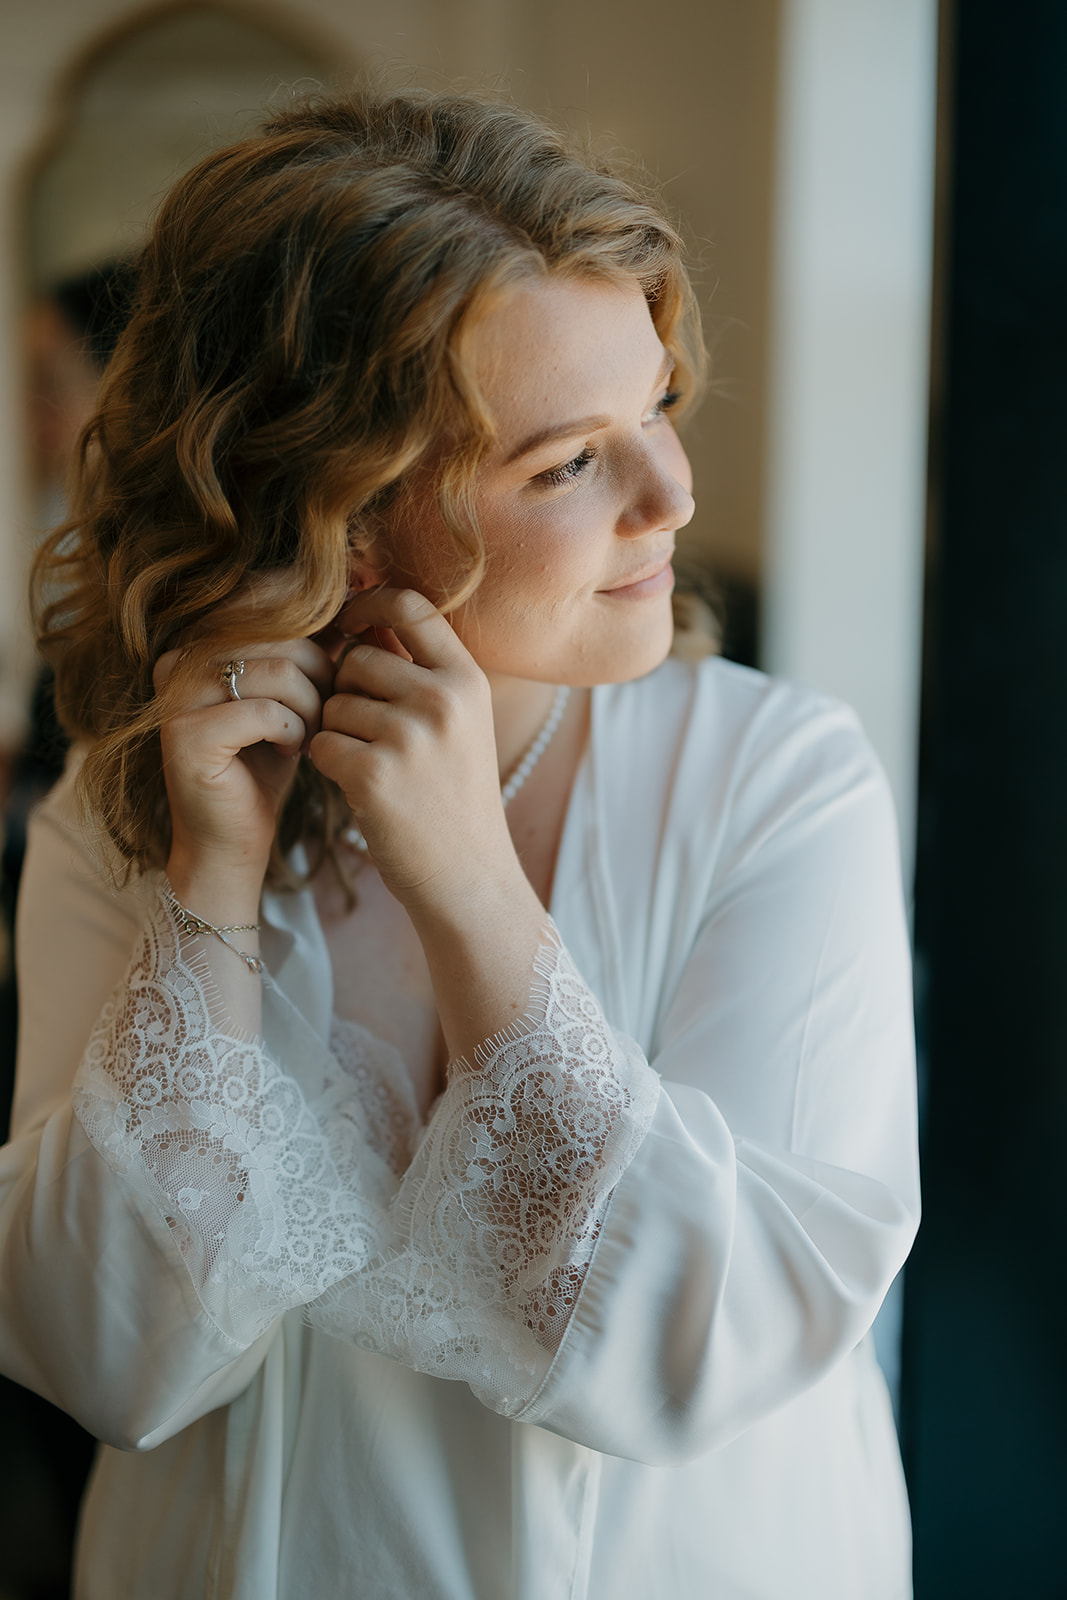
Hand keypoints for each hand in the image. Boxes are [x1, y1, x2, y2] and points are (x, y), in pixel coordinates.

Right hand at [154, 636, 333, 900]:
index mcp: (196, 643)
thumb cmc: (264, 765)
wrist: (231, 839)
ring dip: (311, 706)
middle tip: (324, 713)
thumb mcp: (288, 698)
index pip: (265, 605)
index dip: (313, 636)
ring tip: (310, 733)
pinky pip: (265, 712)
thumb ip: (302, 653)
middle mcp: (177, 662)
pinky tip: (292, 751)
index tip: (329, 674)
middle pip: (277, 635)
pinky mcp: (187, 736)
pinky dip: (294, 731)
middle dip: (318, 674)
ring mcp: (176, 698)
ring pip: (277, 671)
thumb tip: (348, 610)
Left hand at [309, 588, 518, 916]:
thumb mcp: (458, 723)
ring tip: (371, 765)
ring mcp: (409, 736)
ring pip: (334, 703)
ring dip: (336, 731)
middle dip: (346, 689)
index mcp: (468, 679)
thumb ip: (419, 670)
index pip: (408, 604)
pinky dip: (327, 763)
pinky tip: (358, 787)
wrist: (468, 876)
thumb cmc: (454, 797)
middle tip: (366, 733)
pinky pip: (321, 742)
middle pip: (357, 658)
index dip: (367, 603)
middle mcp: (443, 700)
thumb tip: (361, 614)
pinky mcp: (374, 774)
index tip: (347, 622)